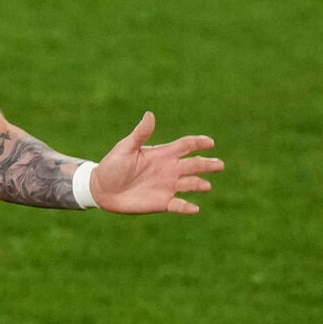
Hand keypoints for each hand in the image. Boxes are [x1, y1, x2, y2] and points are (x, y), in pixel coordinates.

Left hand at [93, 112, 222, 214]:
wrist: (102, 189)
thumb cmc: (113, 165)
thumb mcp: (126, 148)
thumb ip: (140, 134)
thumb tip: (150, 114)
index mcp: (162, 154)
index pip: (186, 145)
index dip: (198, 143)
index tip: (210, 142)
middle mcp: (169, 169)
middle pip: (194, 164)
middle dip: (207, 164)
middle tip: (220, 165)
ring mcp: (167, 186)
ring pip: (190, 184)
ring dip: (199, 184)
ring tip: (206, 186)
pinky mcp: (162, 202)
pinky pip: (179, 205)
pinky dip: (187, 207)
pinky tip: (195, 208)